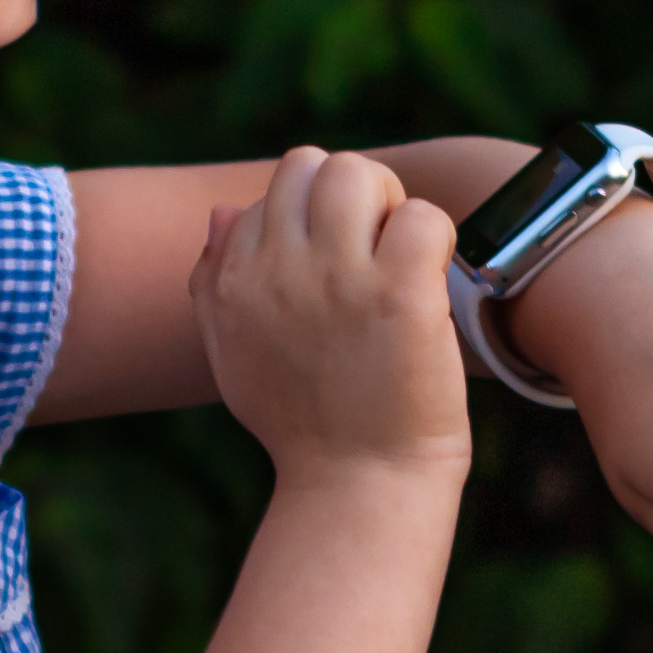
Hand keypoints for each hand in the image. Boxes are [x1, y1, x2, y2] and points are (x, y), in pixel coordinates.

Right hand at [193, 146, 469, 486]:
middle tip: (377, 250)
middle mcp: (277, 270)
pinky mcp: (399, 296)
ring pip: (359, 175)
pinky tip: (432, 284)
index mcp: (233, 280)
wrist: (357, 487)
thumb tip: (223, 210)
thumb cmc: (303, 424)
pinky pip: (424, 217)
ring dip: (391, 206)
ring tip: (402, 259)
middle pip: (311, 164)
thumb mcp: (234, 354)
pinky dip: (438, 239)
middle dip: (353, 193)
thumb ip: (215, 280)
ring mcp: (339, 279)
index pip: (272, 193)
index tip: (336, 269)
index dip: (314, 220)